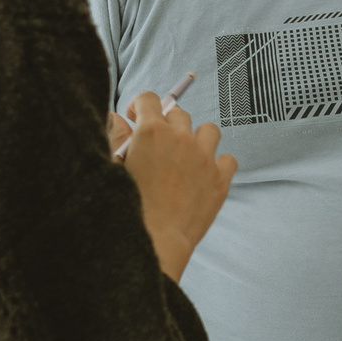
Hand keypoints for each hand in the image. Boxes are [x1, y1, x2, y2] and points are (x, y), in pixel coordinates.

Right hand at [117, 90, 236, 281]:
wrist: (154, 242)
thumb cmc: (127, 207)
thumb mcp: (113, 168)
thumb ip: (115, 137)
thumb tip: (116, 118)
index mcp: (150, 132)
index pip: (150, 99)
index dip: (141, 106)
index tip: (137, 119)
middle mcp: (180, 138)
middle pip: (178, 114)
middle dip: (168, 124)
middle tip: (158, 145)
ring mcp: (204, 157)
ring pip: (208, 130)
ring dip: (197, 139)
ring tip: (185, 158)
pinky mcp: (220, 178)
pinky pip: (228, 158)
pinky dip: (219, 163)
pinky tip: (204, 176)